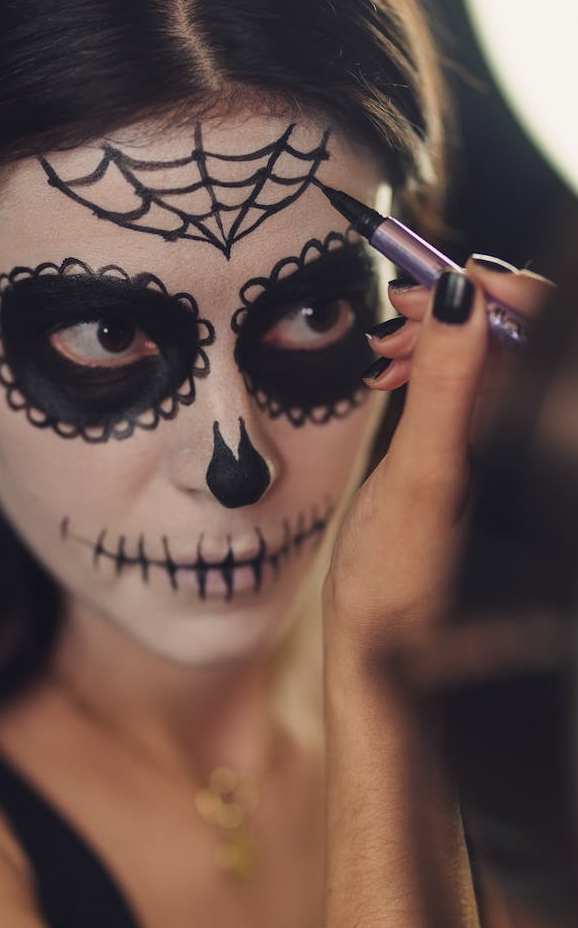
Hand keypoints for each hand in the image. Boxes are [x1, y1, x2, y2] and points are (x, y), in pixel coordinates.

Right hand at [323, 262, 553, 667]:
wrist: (380, 647)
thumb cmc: (400, 584)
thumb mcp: (422, 476)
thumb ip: (448, 386)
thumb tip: (465, 297)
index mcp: (538, 448)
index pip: (547, 336)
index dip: (507, 295)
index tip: (445, 280)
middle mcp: (533, 442)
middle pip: (520, 340)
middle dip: (463, 311)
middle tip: (399, 310)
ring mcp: (505, 445)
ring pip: (490, 356)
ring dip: (440, 337)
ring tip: (386, 349)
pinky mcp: (478, 449)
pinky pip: (469, 383)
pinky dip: (430, 365)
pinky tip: (394, 371)